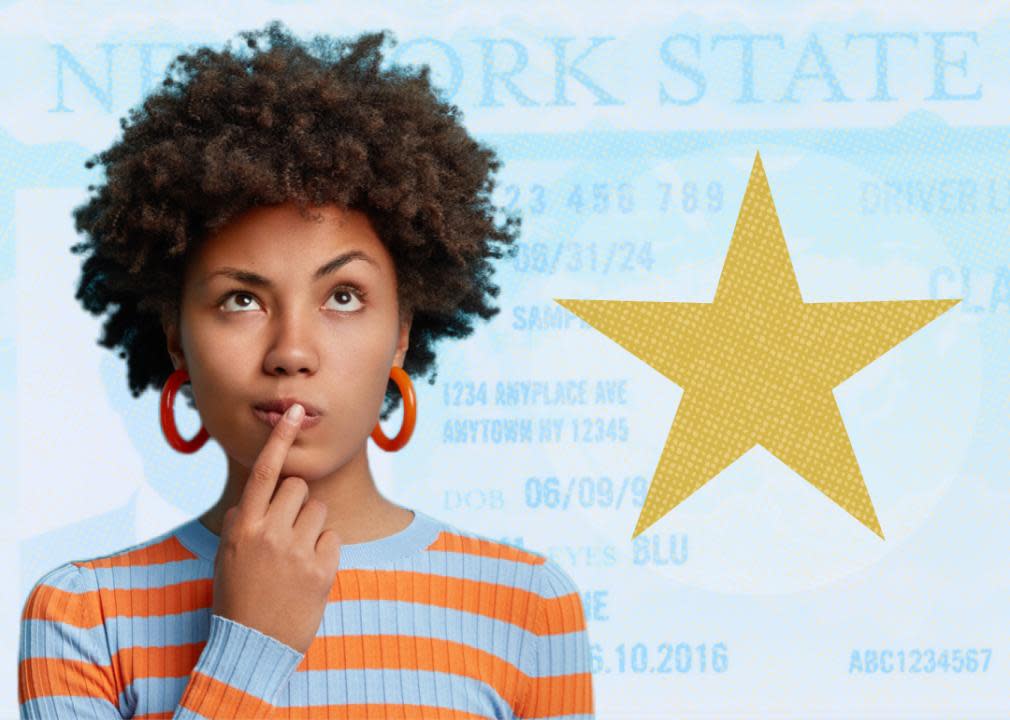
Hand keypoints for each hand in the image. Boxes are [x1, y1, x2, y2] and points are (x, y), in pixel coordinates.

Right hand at [210, 404, 341, 654]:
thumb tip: (258, 495)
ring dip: (311, 526)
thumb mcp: (226, 556)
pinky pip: (333, 537)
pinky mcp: (322, 569)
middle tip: (286, 533)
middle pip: (299, 488)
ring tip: (295, 556)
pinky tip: (308, 572)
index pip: (264, 471)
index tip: (295, 410)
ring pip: (319, 510)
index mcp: (243, 526)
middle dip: (296, 502)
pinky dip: (324, 550)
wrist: (253, 647)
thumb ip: (241, 521)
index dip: (280, 437)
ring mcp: (297, 551)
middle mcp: (270, 533)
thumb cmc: (238, 597)